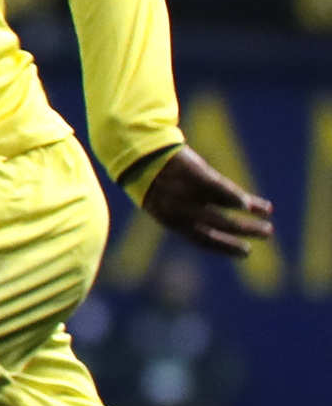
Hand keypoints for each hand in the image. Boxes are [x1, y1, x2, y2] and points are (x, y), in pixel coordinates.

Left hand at [141, 145, 272, 257]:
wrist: (138, 152)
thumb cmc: (156, 178)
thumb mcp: (173, 200)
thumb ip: (198, 211)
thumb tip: (232, 216)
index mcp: (172, 221)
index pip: (203, 239)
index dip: (225, 247)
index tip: (246, 252)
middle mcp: (179, 210)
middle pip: (219, 225)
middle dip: (245, 231)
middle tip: (268, 233)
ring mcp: (186, 192)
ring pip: (222, 208)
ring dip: (247, 216)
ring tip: (268, 216)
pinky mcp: (192, 172)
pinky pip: (216, 187)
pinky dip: (233, 196)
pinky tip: (249, 204)